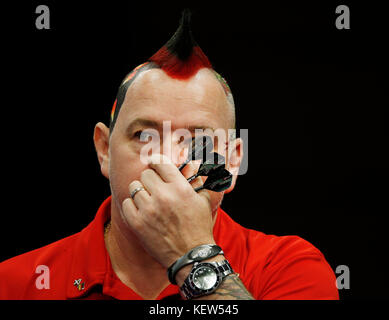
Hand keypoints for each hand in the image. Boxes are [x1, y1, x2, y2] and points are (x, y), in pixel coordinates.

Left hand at [121, 154, 214, 268]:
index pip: (160, 162)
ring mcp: (149, 210)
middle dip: (150, 179)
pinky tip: (140, 210)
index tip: (155, 165)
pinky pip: (126, 203)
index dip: (156, 162)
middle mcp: (164, 196)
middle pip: (145, 174)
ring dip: (140, 192)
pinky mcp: (138, 223)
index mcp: (180, 187)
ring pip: (134, 187)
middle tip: (154, 187)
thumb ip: (196, 181)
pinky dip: (132, 205)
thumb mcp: (203, 200)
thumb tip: (193, 167)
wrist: (192, 255)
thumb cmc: (199, 227)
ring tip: (148, 200)